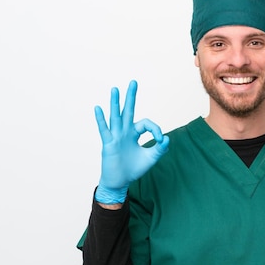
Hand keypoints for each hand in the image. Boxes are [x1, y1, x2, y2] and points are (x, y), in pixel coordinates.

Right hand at [94, 80, 168, 203]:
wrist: (120, 182)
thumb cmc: (133, 169)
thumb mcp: (150, 158)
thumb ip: (160, 149)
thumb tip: (166, 138)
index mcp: (134, 133)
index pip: (146, 124)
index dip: (155, 129)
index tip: (160, 140)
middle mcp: (124, 132)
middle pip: (128, 111)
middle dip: (131, 97)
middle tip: (134, 82)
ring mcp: (115, 137)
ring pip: (116, 117)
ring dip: (115, 103)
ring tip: (115, 89)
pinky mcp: (108, 144)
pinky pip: (104, 130)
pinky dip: (101, 119)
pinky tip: (98, 108)